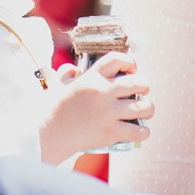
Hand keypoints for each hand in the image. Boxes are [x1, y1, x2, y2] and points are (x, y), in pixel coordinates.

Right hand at [39, 51, 153, 164]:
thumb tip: (72, 69)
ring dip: (148, 109)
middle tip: (142, 92)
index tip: (131, 70)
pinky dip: (143, 131)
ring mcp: (109, 112)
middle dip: (145, 86)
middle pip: (139, 82)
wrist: (47, 134)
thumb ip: (66, 74)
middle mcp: (104, 92)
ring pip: (144, 107)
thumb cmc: (51, 110)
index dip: (130, 62)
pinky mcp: (111, 132)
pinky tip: (140, 131)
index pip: (118, 59)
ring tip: (144, 111)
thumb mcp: (57, 85)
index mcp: (92, 77)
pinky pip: (138, 130)